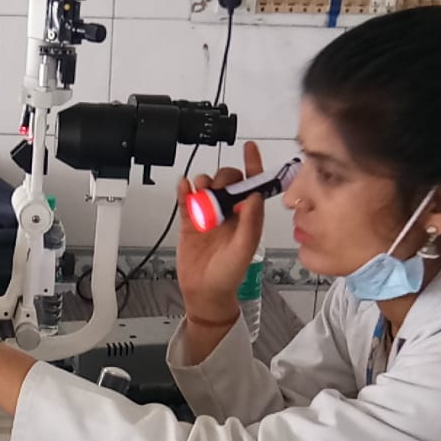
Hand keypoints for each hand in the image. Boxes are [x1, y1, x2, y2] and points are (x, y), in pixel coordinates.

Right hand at [176, 141, 265, 322]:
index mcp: (247, 217)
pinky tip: (185, 188)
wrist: (204, 292)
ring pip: (206, 187)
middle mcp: (230, 213)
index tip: (250, 148)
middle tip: (216, 191)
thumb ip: (250, 223)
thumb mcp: (244, 250)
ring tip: (201, 199)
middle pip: (227, 181)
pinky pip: (187, 198)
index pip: (252, 184)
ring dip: (203, 185)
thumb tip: (255, 196)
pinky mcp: (191, 221)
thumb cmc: (228, 275)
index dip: (252, 164)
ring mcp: (209, 215)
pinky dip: (185, 190)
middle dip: (223, 179)